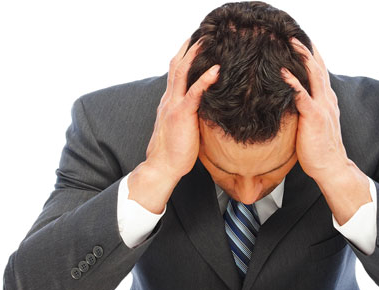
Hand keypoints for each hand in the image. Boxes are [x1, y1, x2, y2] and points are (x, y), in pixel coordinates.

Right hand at [145, 37, 219, 180]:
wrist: (163, 166)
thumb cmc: (175, 151)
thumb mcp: (182, 128)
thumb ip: (190, 114)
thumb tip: (205, 111)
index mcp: (169, 102)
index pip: (175, 74)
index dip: (185, 58)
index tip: (196, 47)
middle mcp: (169, 99)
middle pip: (176, 66)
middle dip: (188, 48)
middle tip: (201, 34)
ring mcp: (173, 105)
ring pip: (181, 72)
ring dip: (194, 54)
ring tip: (207, 41)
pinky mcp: (181, 114)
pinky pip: (194, 92)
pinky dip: (205, 79)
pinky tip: (215, 70)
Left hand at [281, 39, 370, 224]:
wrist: (330, 167)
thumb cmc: (319, 149)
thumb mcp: (314, 124)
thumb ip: (307, 109)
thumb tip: (291, 101)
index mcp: (327, 100)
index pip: (320, 72)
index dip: (311, 55)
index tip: (300, 42)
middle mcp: (327, 99)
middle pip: (318, 67)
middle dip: (306, 49)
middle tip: (293, 34)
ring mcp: (322, 107)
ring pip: (313, 75)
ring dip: (302, 56)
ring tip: (290, 42)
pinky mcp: (315, 117)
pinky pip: (303, 96)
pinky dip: (293, 82)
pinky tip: (283, 72)